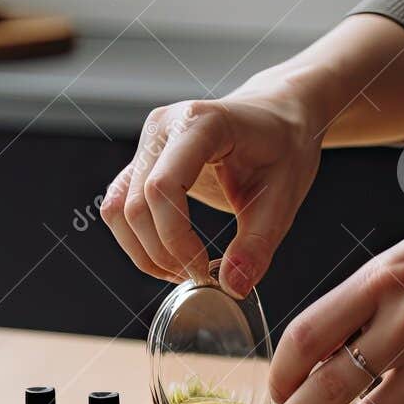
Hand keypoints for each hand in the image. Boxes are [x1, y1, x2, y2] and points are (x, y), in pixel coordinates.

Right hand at [100, 90, 322, 297]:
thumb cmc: (284, 147)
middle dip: (163, 253)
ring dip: (144, 251)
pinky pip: (120, 206)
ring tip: (184, 271)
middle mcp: (163, 126)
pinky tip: (172, 256)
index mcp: (201, 123)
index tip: (205, 271)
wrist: (278, 117)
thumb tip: (232, 286)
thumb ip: (257, 244)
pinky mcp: (142, 161)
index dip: (175, 238)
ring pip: (118, 209)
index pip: (163, 187)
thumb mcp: (284, 198)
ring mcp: (148, 142)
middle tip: (200, 278)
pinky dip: (139, 240)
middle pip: (135, 204)